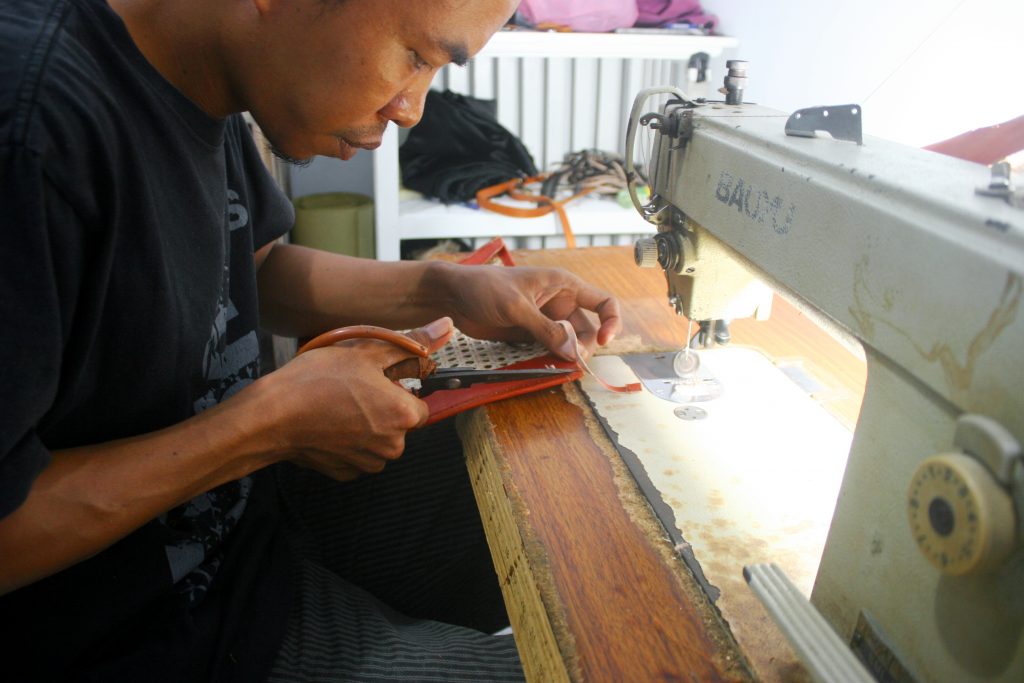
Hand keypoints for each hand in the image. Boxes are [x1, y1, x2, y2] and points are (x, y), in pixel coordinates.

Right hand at [259, 317, 453, 480]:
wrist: (272, 417)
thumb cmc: (318, 380)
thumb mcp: (367, 351)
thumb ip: (411, 344)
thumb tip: (446, 328)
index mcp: (404, 416)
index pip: (420, 405)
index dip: (398, 391)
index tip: (374, 382)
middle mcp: (392, 446)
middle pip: (399, 423)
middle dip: (382, 408)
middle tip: (351, 389)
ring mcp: (368, 463)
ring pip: (377, 439)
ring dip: (364, 424)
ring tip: (335, 405)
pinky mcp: (345, 473)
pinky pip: (356, 454)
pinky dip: (346, 441)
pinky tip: (326, 423)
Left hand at [444, 265, 620, 359]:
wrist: (452, 296)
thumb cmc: (483, 288)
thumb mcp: (516, 307)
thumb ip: (545, 329)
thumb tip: (574, 352)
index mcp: (563, 285)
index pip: (603, 302)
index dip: (611, 322)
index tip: (603, 342)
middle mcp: (559, 303)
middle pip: (588, 330)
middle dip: (583, 348)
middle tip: (570, 363)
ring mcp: (545, 320)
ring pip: (569, 344)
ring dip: (566, 357)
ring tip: (555, 366)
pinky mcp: (530, 335)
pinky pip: (549, 350)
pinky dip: (550, 360)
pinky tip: (543, 367)